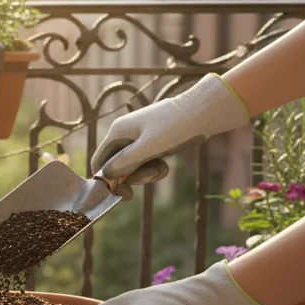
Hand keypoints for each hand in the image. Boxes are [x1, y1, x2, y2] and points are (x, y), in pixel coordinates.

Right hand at [93, 74, 249, 183]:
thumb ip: (124, 162)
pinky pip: (145, 162)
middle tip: (150, 178)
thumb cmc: (175, 127)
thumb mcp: (148, 147)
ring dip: (145, 173)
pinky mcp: (152, 142)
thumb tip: (105, 176)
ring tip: (162, 168)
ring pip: (132, 166)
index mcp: (117, 132)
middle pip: (116, 166)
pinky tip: (165, 165)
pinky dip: (154, 168)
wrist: (204, 112)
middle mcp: (124, 135)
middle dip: (132, 177)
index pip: (99, 161)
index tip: (124, 193)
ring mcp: (138, 138)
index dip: (106, 180)